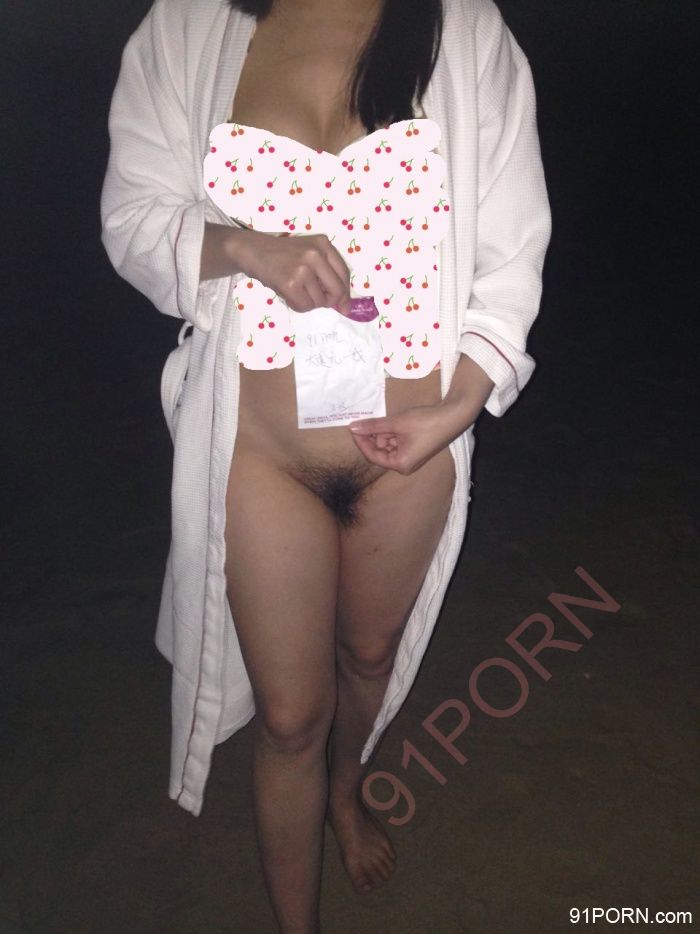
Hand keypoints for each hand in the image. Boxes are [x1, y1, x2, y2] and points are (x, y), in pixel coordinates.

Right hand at [232, 228, 351, 314]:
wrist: (253, 250)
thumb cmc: (282, 255)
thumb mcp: (308, 254)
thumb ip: (327, 274)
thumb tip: (346, 306)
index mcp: (323, 244)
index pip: (344, 273)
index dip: (346, 293)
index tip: (344, 306)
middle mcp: (316, 254)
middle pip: (337, 290)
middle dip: (329, 301)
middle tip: (315, 299)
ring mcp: (303, 268)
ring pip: (320, 301)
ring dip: (309, 303)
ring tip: (295, 291)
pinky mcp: (290, 282)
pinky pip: (305, 306)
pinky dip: (298, 306)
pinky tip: (289, 295)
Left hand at [348, 400, 477, 474]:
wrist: (453, 415)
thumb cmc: (426, 422)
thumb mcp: (396, 423)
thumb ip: (373, 426)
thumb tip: (353, 427)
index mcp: (400, 464)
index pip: (373, 455)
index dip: (361, 441)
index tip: (354, 427)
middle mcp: (404, 465)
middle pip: (380, 451)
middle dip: (374, 435)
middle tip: (368, 420)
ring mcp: (411, 457)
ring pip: (388, 445)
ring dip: (385, 432)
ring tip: (388, 419)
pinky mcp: (415, 448)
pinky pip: (398, 442)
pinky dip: (393, 432)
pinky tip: (394, 421)